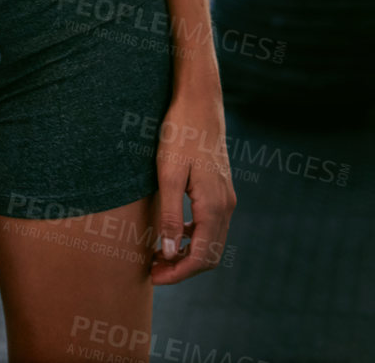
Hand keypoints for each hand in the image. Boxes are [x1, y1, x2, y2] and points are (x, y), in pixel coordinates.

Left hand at [149, 83, 236, 283]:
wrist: (198, 102)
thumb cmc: (179, 133)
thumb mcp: (167, 173)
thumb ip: (168, 215)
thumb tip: (167, 253)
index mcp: (214, 206)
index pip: (201, 257)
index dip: (178, 272)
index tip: (154, 278)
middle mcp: (226, 206)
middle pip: (210, 254)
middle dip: (182, 268)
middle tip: (153, 271)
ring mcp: (226, 198)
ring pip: (211, 240)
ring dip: (187, 253)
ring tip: (157, 255)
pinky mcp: (220, 189)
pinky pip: (209, 224)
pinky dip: (191, 236)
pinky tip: (170, 231)